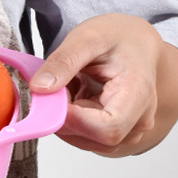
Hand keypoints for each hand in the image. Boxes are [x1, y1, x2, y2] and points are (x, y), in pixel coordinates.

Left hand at [28, 14, 177, 156]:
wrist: (133, 41)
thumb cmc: (117, 37)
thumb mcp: (87, 38)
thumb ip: (63, 61)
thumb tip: (39, 87)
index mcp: (138, 94)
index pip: (108, 128)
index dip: (73, 121)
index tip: (52, 100)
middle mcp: (139, 119)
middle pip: (93, 138)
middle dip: (65, 118)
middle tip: (57, 88)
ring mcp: (128, 131)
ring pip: (85, 141)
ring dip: (66, 120)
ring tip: (69, 88)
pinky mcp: (114, 134)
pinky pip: (84, 138)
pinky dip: (69, 121)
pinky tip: (74, 98)